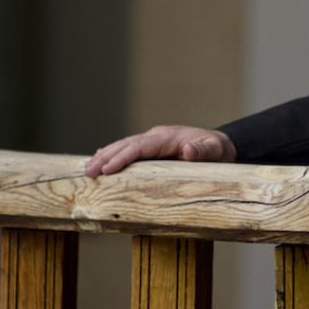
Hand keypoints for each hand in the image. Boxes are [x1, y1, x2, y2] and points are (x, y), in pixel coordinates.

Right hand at [84, 125, 236, 177]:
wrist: (222, 146)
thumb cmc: (218, 151)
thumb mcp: (216, 151)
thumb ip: (203, 150)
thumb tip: (187, 149)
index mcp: (167, 137)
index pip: (140, 146)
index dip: (122, 157)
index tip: (107, 169)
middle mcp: (156, 137)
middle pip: (126, 145)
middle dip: (106, 157)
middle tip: (88, 172)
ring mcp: (153, 142)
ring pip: (124, 146)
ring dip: (105, 156)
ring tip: (87, 168)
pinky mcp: (153, 149)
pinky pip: (129, 150)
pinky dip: (113, 154)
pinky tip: (100, 158)